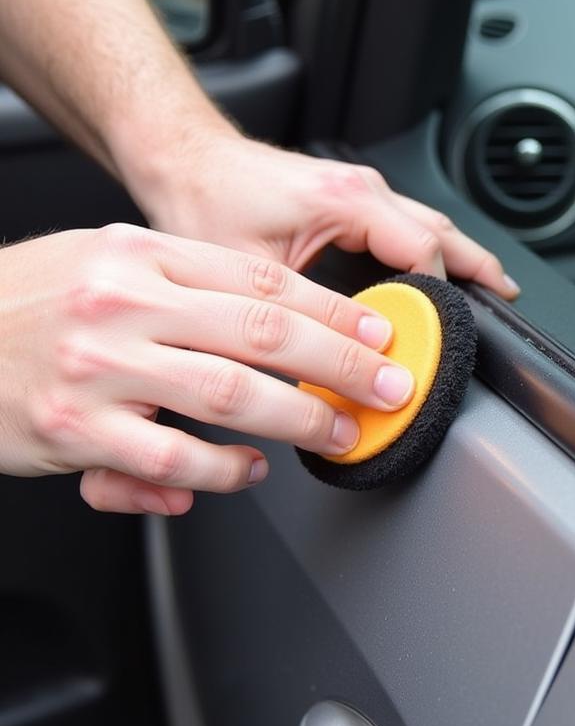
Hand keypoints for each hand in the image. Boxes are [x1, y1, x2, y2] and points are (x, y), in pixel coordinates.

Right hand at [0, 224, 422, 514]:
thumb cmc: (35, 301)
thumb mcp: (110, 260)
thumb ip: (192, 281)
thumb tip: (282, 326)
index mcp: (142, 254)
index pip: (263, 281)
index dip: (335, 310)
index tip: (380, 332)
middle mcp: (125, 303)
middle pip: (264, 333)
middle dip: (344, 363)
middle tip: (389, 385)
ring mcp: (100, 368)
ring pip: (231, 396)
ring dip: (301, 419)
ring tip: (339, 432)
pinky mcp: (76, 431)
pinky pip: (170, 461)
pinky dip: (222, 471)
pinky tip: (247, 472)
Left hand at [131, 133, 519, 296]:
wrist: (181, 157)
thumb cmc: (202, 198)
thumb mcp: (247, 271)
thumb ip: (296, 313)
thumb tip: (332, 357)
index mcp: (347, 199)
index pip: (422, 249)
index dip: (438, 296)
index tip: (438, 334)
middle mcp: (361, 188)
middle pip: (443, 229)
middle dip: (478, 267)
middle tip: (504, 301)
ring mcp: (358, 189)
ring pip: (429, 223)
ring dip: (459, 256)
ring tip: (486, 290)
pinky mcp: (349, 197)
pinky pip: (407, 223)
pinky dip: (431, 249)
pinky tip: (433, 272)